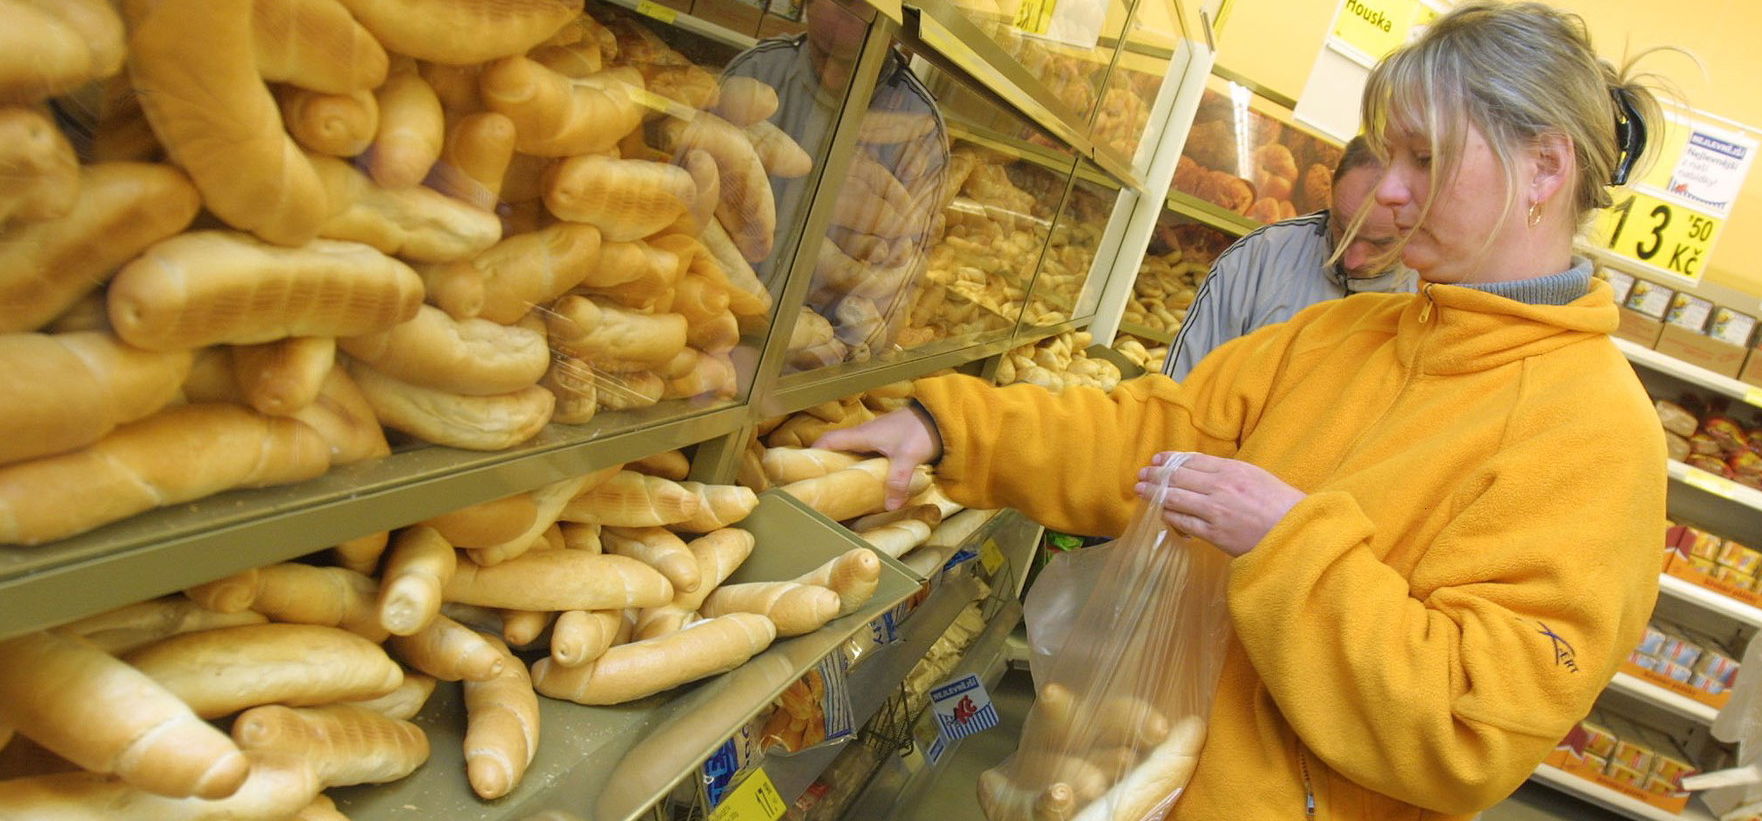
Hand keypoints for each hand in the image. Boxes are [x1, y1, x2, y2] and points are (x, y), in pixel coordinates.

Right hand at [814, 407, 941, 509]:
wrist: (943, 416)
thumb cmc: (920, 430)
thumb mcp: (907, 456)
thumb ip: (897, 480)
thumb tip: (889, 506)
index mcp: (862, 434)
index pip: (828, 440)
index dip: (812, 452)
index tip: (800, 468)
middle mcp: (865, 435)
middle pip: (838, 449)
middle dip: (827, 464)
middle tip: (819, 486)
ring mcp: (877, 438)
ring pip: (854, 453)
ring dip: (847, 467)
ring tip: (840, 489)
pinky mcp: (889, 442)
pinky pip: (869, 456)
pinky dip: (864, 467)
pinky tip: (868, 483)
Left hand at [1133, 453, 1304, 556]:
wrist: (1296, 533)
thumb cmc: (1282, 506)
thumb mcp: (1257, 477)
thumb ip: (1231, 473)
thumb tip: (1205, 474)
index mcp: (1232, 469)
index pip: (1191, 460)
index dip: (1170, 459)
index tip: (1158, 459)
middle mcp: (1219, 486)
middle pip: (1177, 476)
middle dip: (1156, 474)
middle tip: (1142, 474)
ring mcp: (1214, 510)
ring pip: (1174, 498)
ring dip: (1154, 493)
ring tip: (1142, 490)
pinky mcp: (1213, 533)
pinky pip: (1182, 522)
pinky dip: (1169, 516)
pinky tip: (1162, 514)